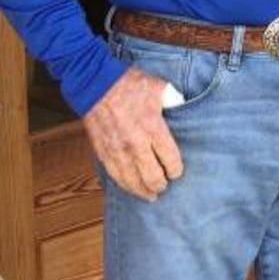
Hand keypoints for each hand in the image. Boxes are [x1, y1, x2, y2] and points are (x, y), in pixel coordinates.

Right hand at [84, 66, 184, 200]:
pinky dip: (125, 185)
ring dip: (143, 190)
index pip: (169, 158)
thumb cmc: (128, 84)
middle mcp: (136, 143)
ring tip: (151, 195)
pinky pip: (115, 176)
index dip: (175, 169)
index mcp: (153, 127)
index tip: (177, 172)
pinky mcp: (103, 152)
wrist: (95, 84)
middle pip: (152, 175)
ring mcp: (118, 150)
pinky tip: (130, 188)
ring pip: (132, 180)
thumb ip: (174, 100)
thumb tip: (183, 106)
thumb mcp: (159, 87)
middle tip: (165, 186)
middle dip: (160, 184)